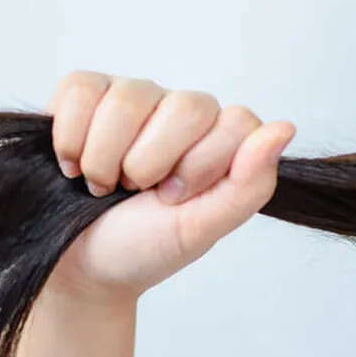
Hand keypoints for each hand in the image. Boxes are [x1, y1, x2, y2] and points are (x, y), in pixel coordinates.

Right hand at [42, 71, 294, 303]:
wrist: (77, 266)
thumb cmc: (142, 247)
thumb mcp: (201, 228)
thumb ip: (249, 183)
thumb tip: (284, 129)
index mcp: (220, 140)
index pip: (237, 123)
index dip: (200, 165)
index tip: (173, 199)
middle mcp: (181, 111)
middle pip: (187, 106)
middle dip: (152, 164)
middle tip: (138, 193)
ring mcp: (135, 97)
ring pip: (130, 97)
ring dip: (106, 158)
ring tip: (103, 184)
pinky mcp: (86, 93)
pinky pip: (83, 90)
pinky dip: (71, 138)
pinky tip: (72, 164)